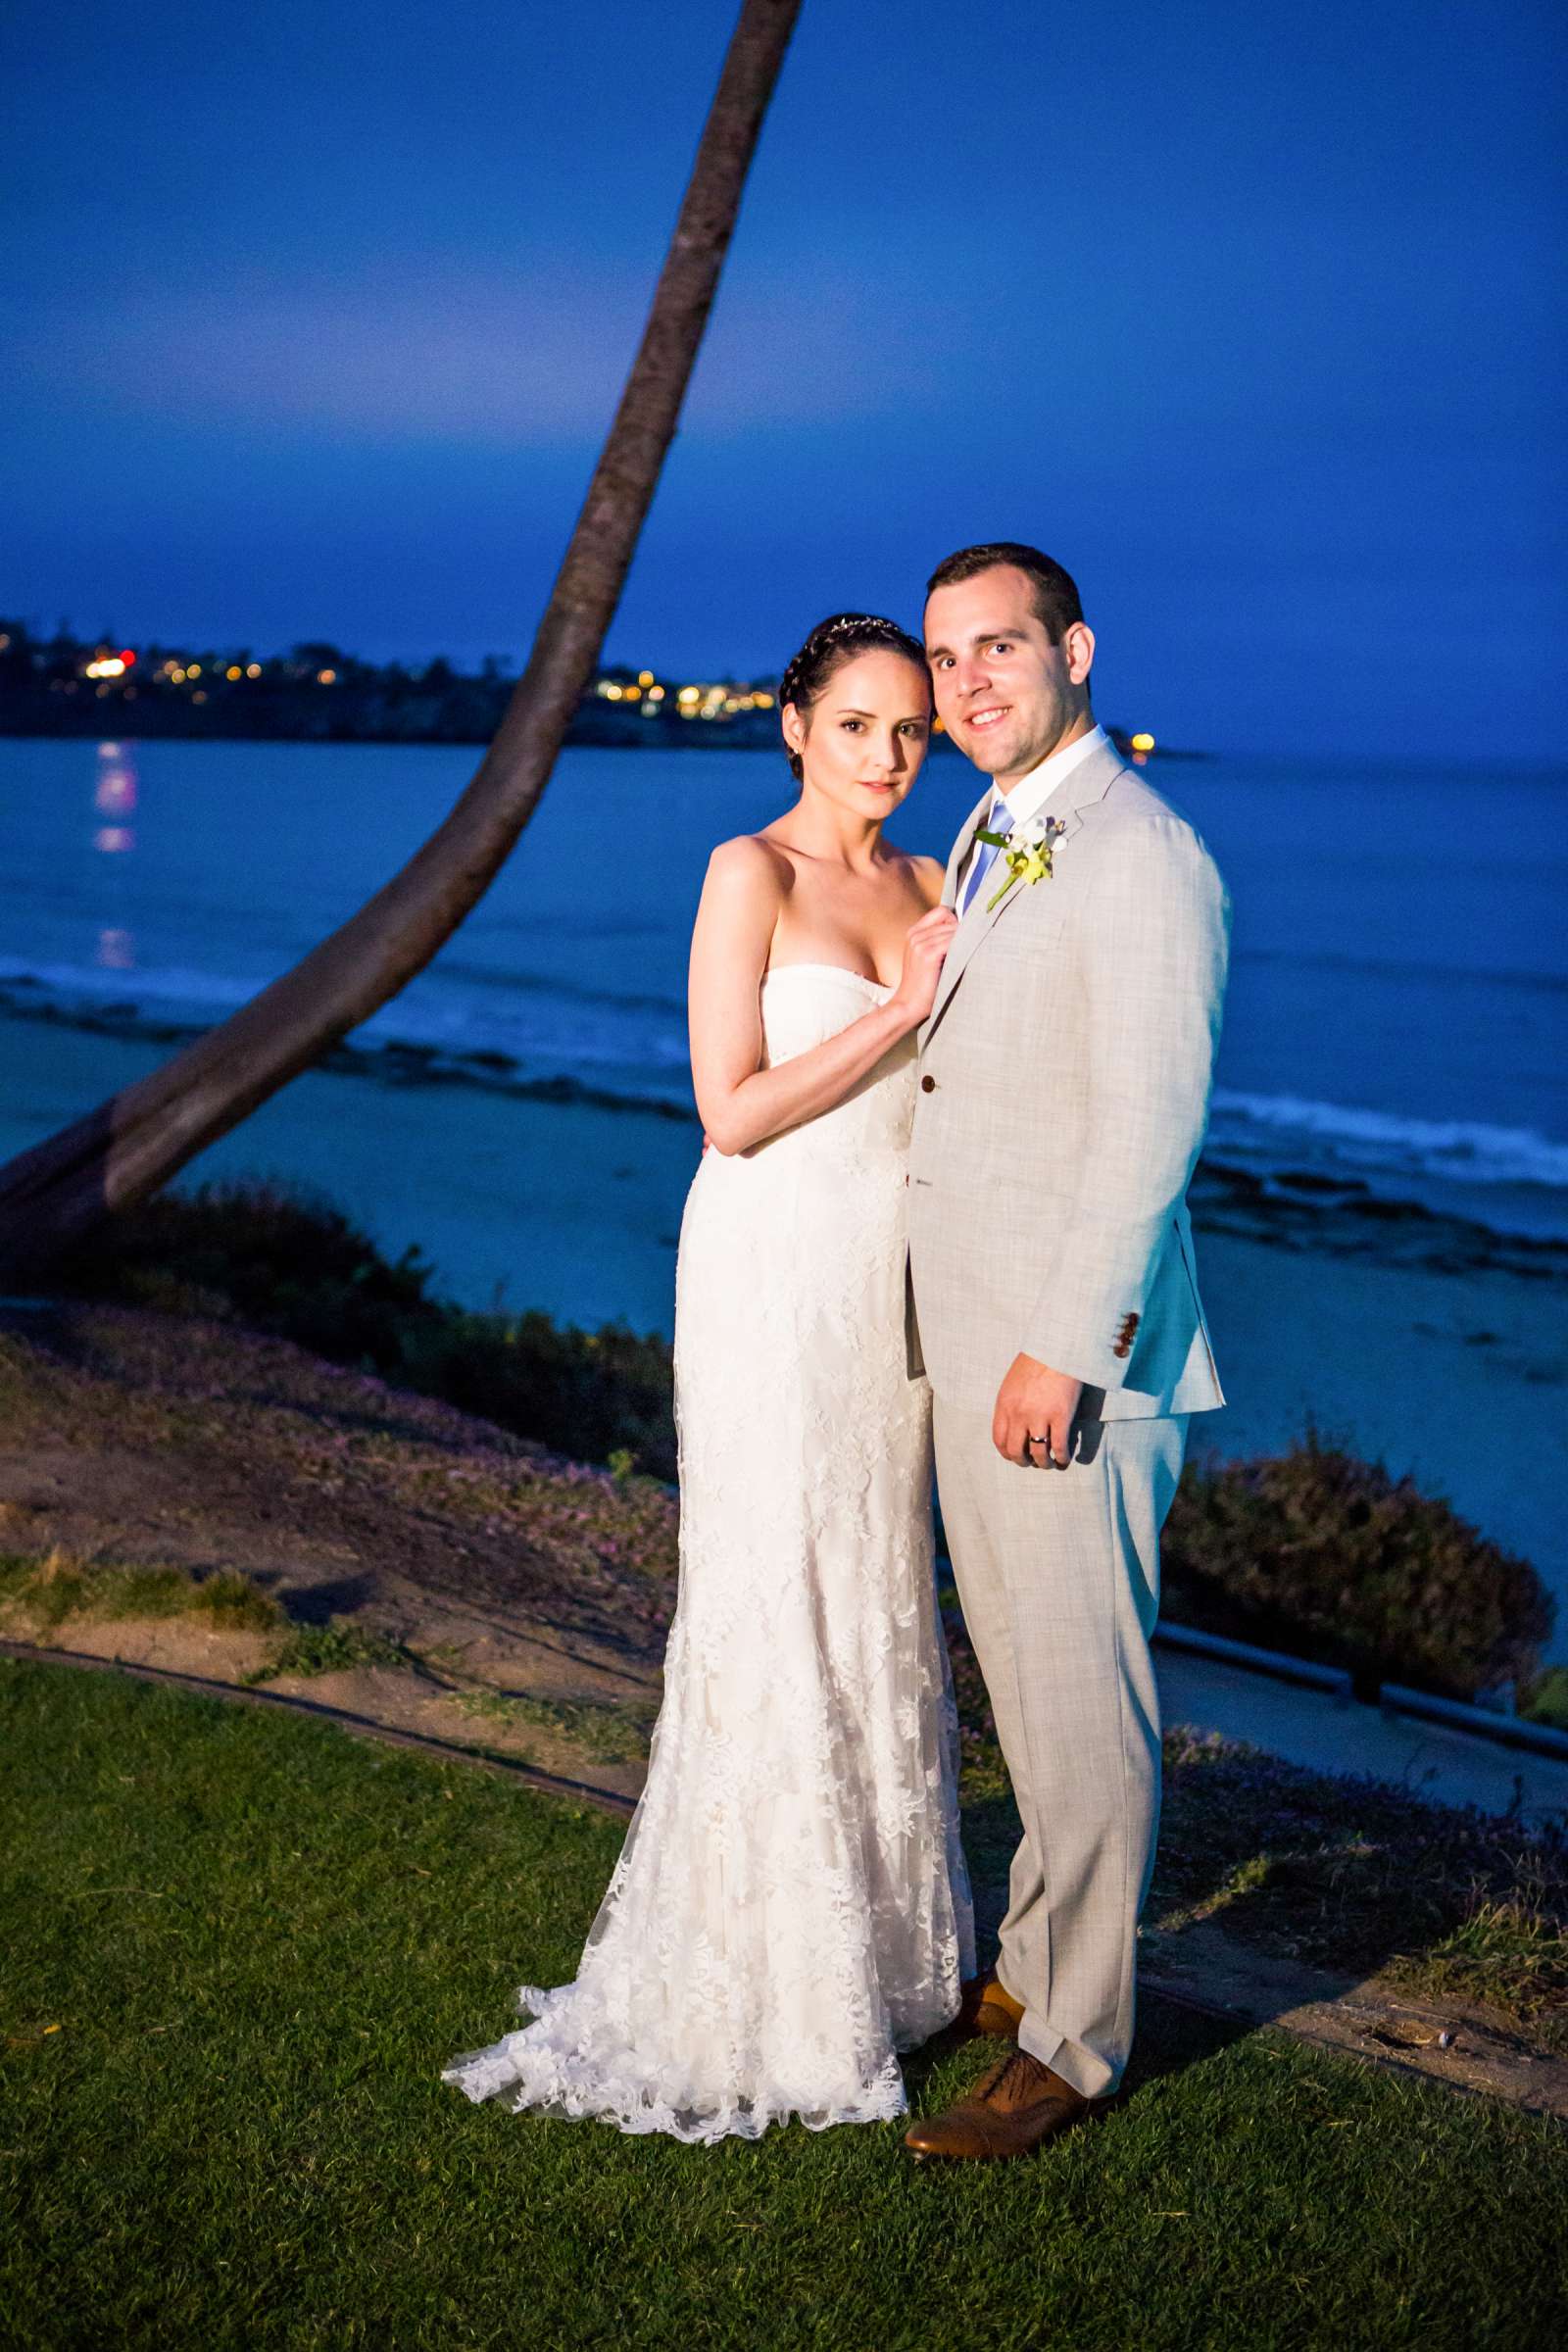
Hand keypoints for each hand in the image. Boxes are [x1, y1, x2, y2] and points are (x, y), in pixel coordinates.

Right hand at [889, 905, 959, 1027]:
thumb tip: (966, 929)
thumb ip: (937, 941)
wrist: (908, 1005)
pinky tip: (964, 961)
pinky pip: (953, 942)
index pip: (942, 911)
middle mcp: (915, 935)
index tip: (962, 937)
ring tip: (965, 958)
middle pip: (950, 920)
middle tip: (968, 950)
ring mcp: (920, 944)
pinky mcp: (928, 955)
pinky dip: (963, 949)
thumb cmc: (922, 985)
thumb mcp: (925, 958)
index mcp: (913, 933)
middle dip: (963, 933)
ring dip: (964, 942)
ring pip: (954, 931)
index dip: (955, 921)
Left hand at [993, 1353, 1082, 1468]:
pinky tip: (1064, 1459)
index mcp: (1004, 1405)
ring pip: (1038, 1453)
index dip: (1007, 1453)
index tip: (1014, 1456)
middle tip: (1032, 1462)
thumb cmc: (1036, 1361)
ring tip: (1050, 1464)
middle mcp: (1018, 1414)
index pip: (999, 1440)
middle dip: (1024, 1462)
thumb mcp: (1012, 1383)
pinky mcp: (1061, 1416)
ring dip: (1044, 1463)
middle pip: (1016, 1451)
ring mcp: (1039, 1416)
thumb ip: (1010, 1404)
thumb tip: (1013, 1425)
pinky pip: (1060, 1446)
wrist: (1057, 1347)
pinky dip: (1062, 1458)